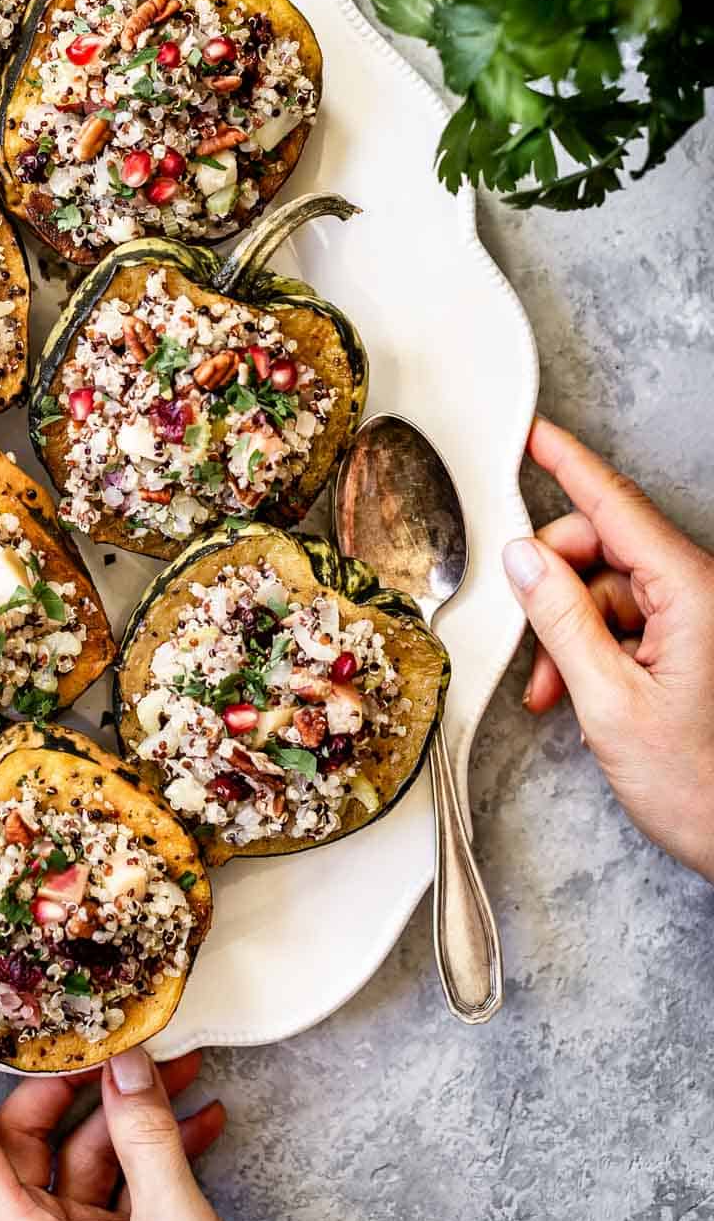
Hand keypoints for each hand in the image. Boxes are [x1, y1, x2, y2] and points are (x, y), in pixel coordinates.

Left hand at [0, 1020, 271, 1220]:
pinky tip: (202, 1119)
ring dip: (133, 1111)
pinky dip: (159, 1148)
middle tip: (114, 1037)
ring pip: (83, 1154)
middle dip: (73, 1080)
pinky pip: (123, 1184)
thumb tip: (125, 1063)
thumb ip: (147, 1140)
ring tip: (180, 1069)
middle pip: (27, 1137)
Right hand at [502, 415, 713, 882]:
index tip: (534, 434)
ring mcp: (700, 618)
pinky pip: (628, 620)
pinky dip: (593, 650)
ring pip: (607, 590)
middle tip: (526, 640)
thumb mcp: (609, 701)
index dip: (568, 464)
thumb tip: (523, 558)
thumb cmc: (701, 787)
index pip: (615, 505)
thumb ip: (561, 620)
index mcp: (691, 592)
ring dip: (568, 633)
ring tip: (553, 693)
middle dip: (552, 587)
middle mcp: (701, 592)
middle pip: (602, 548)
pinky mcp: (696, 643)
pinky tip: (579, 695)